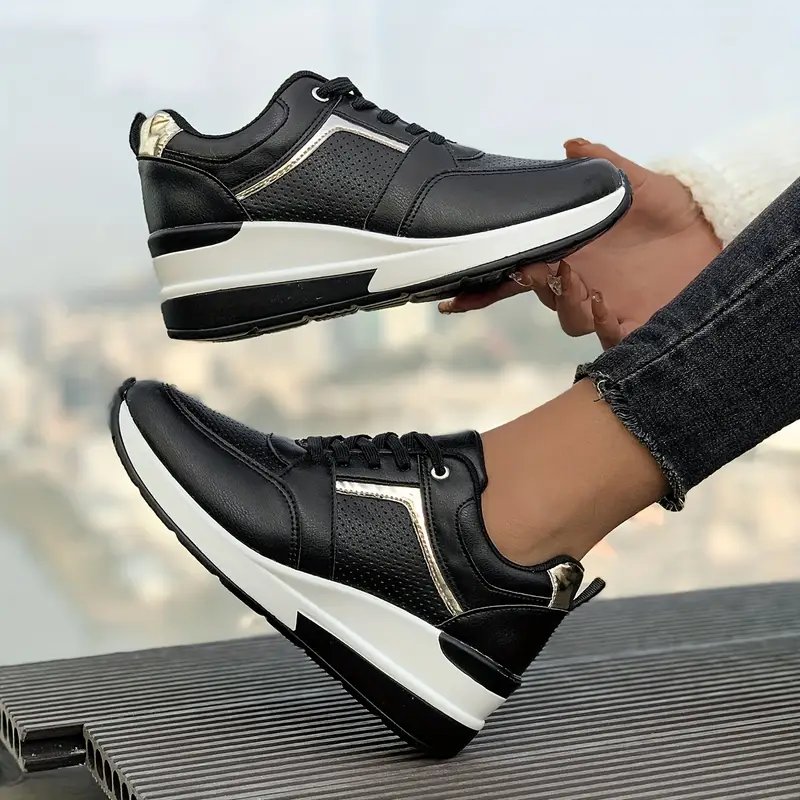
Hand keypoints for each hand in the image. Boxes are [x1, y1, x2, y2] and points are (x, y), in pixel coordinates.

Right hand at [439, 139, 722, 345]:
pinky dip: (604, 329)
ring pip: (569, 318)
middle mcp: (580, 282)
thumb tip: (571, 144)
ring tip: (585, 287)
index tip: (452, 297)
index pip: (516, 272)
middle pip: (541, 294)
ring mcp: (604, 307)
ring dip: (568, 304)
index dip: (484, 288)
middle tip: (548, 267)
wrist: (716, 234)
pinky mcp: (635, 326)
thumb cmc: (672, 209)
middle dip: (539, 283)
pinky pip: (609, 339)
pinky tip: (609, 310)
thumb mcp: (637, 180)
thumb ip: (603, 164)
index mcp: (569, 252)